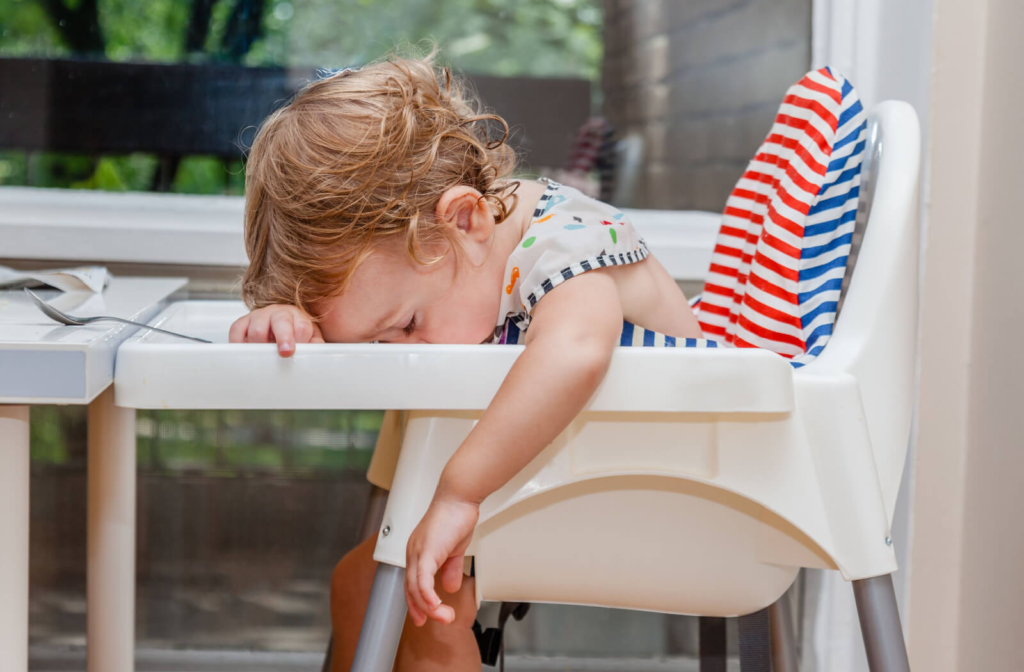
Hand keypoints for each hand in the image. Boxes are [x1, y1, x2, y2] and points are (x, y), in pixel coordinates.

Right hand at [228, 304, 323, 356]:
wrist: (279, 326)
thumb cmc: (295, 334)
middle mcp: (278, 313)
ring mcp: (259, 316)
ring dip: (261, 346)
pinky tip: (246, 353)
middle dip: (283, 337)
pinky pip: (236, 330)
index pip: (301, 325)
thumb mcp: (310, 338)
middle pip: (280, 322)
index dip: (300, 338)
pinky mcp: (243, 322)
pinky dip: (238, 344)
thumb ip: (315, 345)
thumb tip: (316, 353)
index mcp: (297, 316)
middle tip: (285, 352)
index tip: (298, 350)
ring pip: (257, 330)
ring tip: (265, 358)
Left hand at [404, 495, 478, 625]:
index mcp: (418, 553)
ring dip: (430, 607)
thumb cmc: (455, 516)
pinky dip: (428, 596)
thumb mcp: (454, 549)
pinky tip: (436, 606)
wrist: (459, 498)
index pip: (411, 584)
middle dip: (421, 610)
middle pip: (410, 589)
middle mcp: (413, 553)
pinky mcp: (426, 551)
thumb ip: (450, 568)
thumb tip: (451, 587)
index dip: (416, 602)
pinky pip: (422, 580)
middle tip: (439, 620)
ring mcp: (417, 552)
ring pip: (416, 588)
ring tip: (445, 616)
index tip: (424, 617)